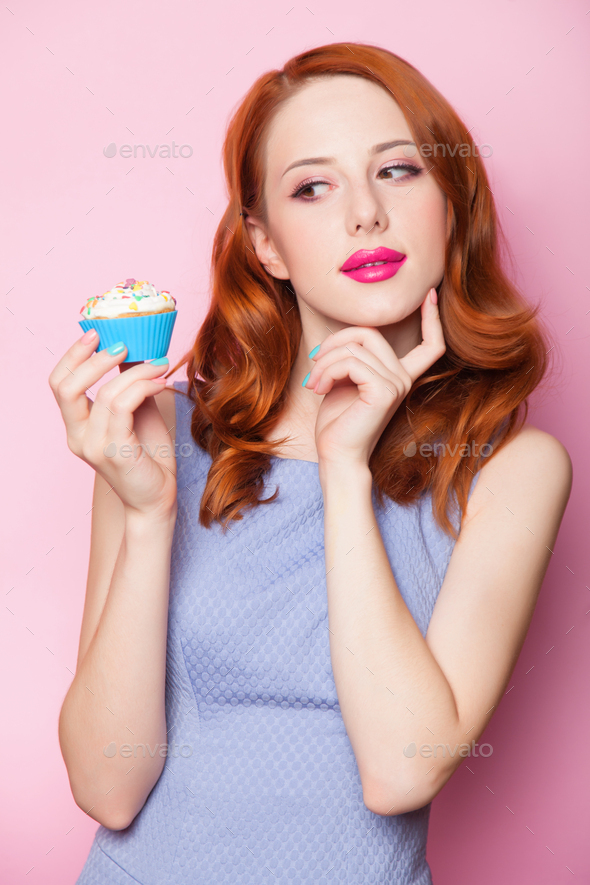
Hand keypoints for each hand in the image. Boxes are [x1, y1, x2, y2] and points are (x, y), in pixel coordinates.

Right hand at [48, 331, 176, 518]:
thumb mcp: (135, 411)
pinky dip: (144, 387)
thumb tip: (130, 347)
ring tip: (159, 365)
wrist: (157, 499)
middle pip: (66, 387)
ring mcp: (93, 447)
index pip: (59, 384)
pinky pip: (124, 408)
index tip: (95, 334)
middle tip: (125, 344)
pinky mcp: (115, 453)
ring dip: (137, 372)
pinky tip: (161, 382)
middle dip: (96, 359)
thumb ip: (127, 384)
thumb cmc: (147, 456)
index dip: (72, 355)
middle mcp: (78, 437)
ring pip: (106, 394)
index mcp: (76, 427)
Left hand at [303, 288, 444, 467]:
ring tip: (313, 382)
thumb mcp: (343, 380)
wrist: (336, 455)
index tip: (429, 294)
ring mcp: (396, 384)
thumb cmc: (337, 422)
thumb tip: (343, 336)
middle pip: (370, 332)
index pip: (430, 344)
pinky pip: (351, 363)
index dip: (432, 318)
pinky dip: (327, 371)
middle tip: (314, 363)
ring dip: (324, 362)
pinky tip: (318, 389)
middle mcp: (403, 378)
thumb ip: (351, 357)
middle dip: (334, 342)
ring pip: (354, 347)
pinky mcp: (384, 391)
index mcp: (399, 375)